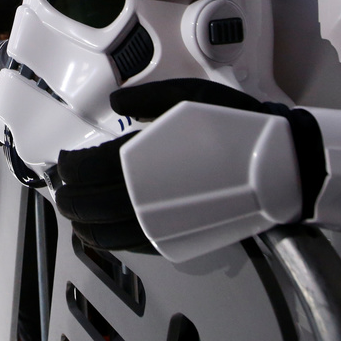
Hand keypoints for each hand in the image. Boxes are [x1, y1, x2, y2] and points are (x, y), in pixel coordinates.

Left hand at [53, 78, 323, 253]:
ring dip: (81, 221)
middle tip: (60, 186)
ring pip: (102, 230)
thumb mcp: (187, 95)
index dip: (67, 166)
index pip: (84, 168)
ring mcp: (158, 222)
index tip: (64, 160)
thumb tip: (115, 103)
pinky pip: (129, 245)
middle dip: (67, 194)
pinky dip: (107, 239)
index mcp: (140, 156)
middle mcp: (143, 194)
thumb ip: (144, 99)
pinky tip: (101, 231)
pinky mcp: (175, 240)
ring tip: (73, 210)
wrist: (280, 165)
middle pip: (86, 202)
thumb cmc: (236, 125)